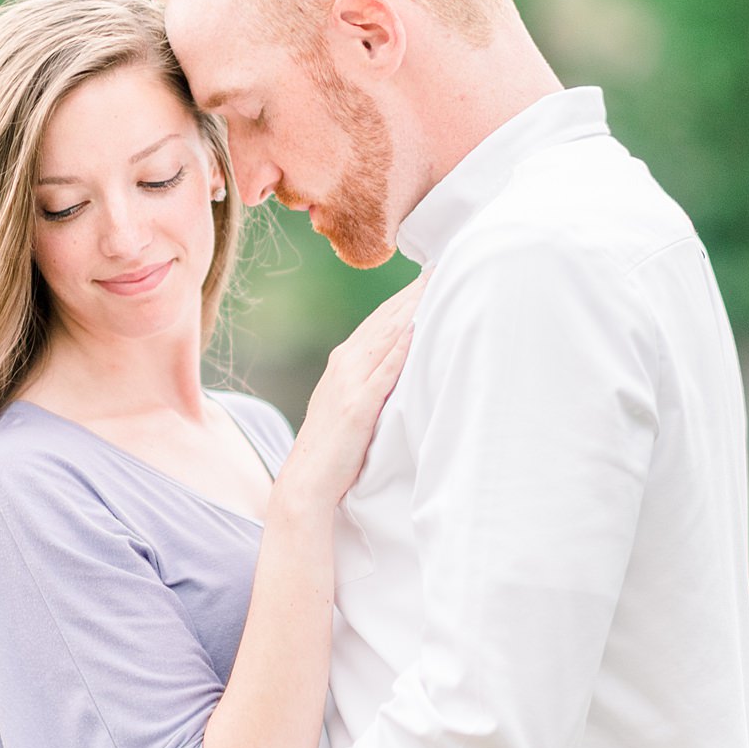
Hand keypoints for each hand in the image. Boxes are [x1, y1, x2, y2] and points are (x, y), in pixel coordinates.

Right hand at [283, 275, 426, 507]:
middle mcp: (345, 364)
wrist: (306, 479)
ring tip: (435, 286)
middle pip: (385, 320)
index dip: (405, 297)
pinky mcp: (357, 406)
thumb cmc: (334, 447)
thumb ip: (370, 378)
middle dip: (413, 293)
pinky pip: (383, 372)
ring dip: (411, 310)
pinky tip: (415, 329)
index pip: (379, 320)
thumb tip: (401, 364)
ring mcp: (350, 383)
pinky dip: (399, 348)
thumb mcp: (350, 401)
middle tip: (442, 268)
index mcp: (344, 361)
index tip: (430, 276)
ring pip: (386, 337)